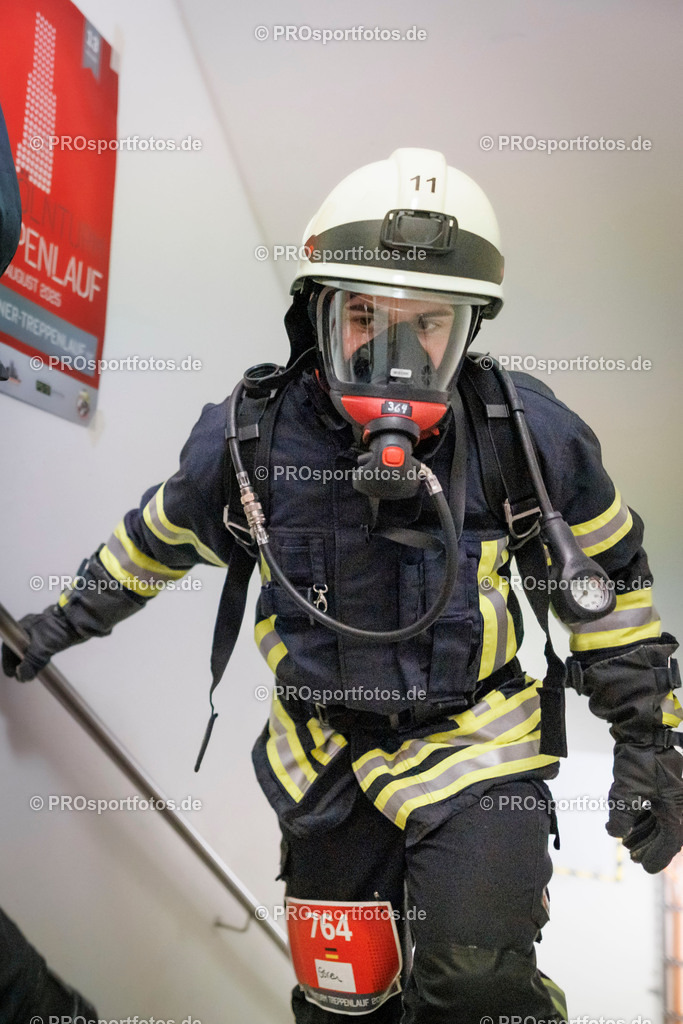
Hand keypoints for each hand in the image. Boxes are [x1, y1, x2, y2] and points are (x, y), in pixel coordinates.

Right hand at [1, 608, 81, 681]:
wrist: (80, 622)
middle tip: (19, 676)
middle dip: (17, 662)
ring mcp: (41, 631)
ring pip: (29, 649)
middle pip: (18, 647)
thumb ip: (30, 663)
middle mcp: (30, 628)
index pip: (9, 645)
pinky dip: (37, 658)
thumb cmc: (58, 631)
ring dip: (27, 661)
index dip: (8, 660)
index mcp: (23, 627)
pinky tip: (40, 665)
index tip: (10, 674)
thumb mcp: (41, 648)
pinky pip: (40, 649)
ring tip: (28, 674)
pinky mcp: (51, 635)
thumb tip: (22, 677)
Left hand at [605, 741, 682, 872]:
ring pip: (663, 820)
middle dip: (650, 846)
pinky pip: (660, 807)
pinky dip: (647, 816)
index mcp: (678, 810)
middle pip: (667, 833)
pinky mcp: (668, 785)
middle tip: (634, 857)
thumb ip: (621, 817)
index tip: (645, 868)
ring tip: (628, 841)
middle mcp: (681, 804)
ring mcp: (675, 794)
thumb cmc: (638, 759)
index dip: (656, 857)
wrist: (643, 730)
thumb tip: (615, 833)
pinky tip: (632, 821)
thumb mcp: (625, 791)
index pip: (670, 843)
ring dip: (646, 831)